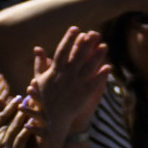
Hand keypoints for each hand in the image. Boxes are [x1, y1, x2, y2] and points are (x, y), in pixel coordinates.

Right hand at [35, 27, 113, 144]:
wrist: (51, 119)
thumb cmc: (45, 98)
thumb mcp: (40, 80)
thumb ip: (40, 63)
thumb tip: (38, 48)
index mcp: (54, 71)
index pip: (62, 51)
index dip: (69, 39)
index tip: (76, 29)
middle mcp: (65, 77)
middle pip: (77, 57)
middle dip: (85, 44)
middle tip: (93, 33)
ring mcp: (75, 85)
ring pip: (88, 68)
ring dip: (97, 57)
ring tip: (105, 46)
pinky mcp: (83, 95)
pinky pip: (94, 83)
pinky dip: (101, 75)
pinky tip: (109, 67)